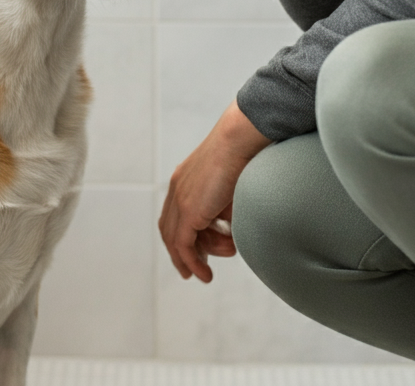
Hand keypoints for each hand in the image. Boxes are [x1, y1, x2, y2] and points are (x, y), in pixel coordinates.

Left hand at [159, 100, 270, 282]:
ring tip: (206, 273)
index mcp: (185, 179)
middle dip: (181, 253)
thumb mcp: (233, 190)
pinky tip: (203, 275)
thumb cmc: (245, 158)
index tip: (197, 252)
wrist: (240, 140)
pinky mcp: (189, 210)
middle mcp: (177, 188)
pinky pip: (183, 244)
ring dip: (191, 260)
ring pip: (175, 239)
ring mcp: (180, 199)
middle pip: (170, 228)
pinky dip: (190, 262)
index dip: (181, 236)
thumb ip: (228, 212)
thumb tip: (231, 235)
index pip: (174, 213)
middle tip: (196, 271)